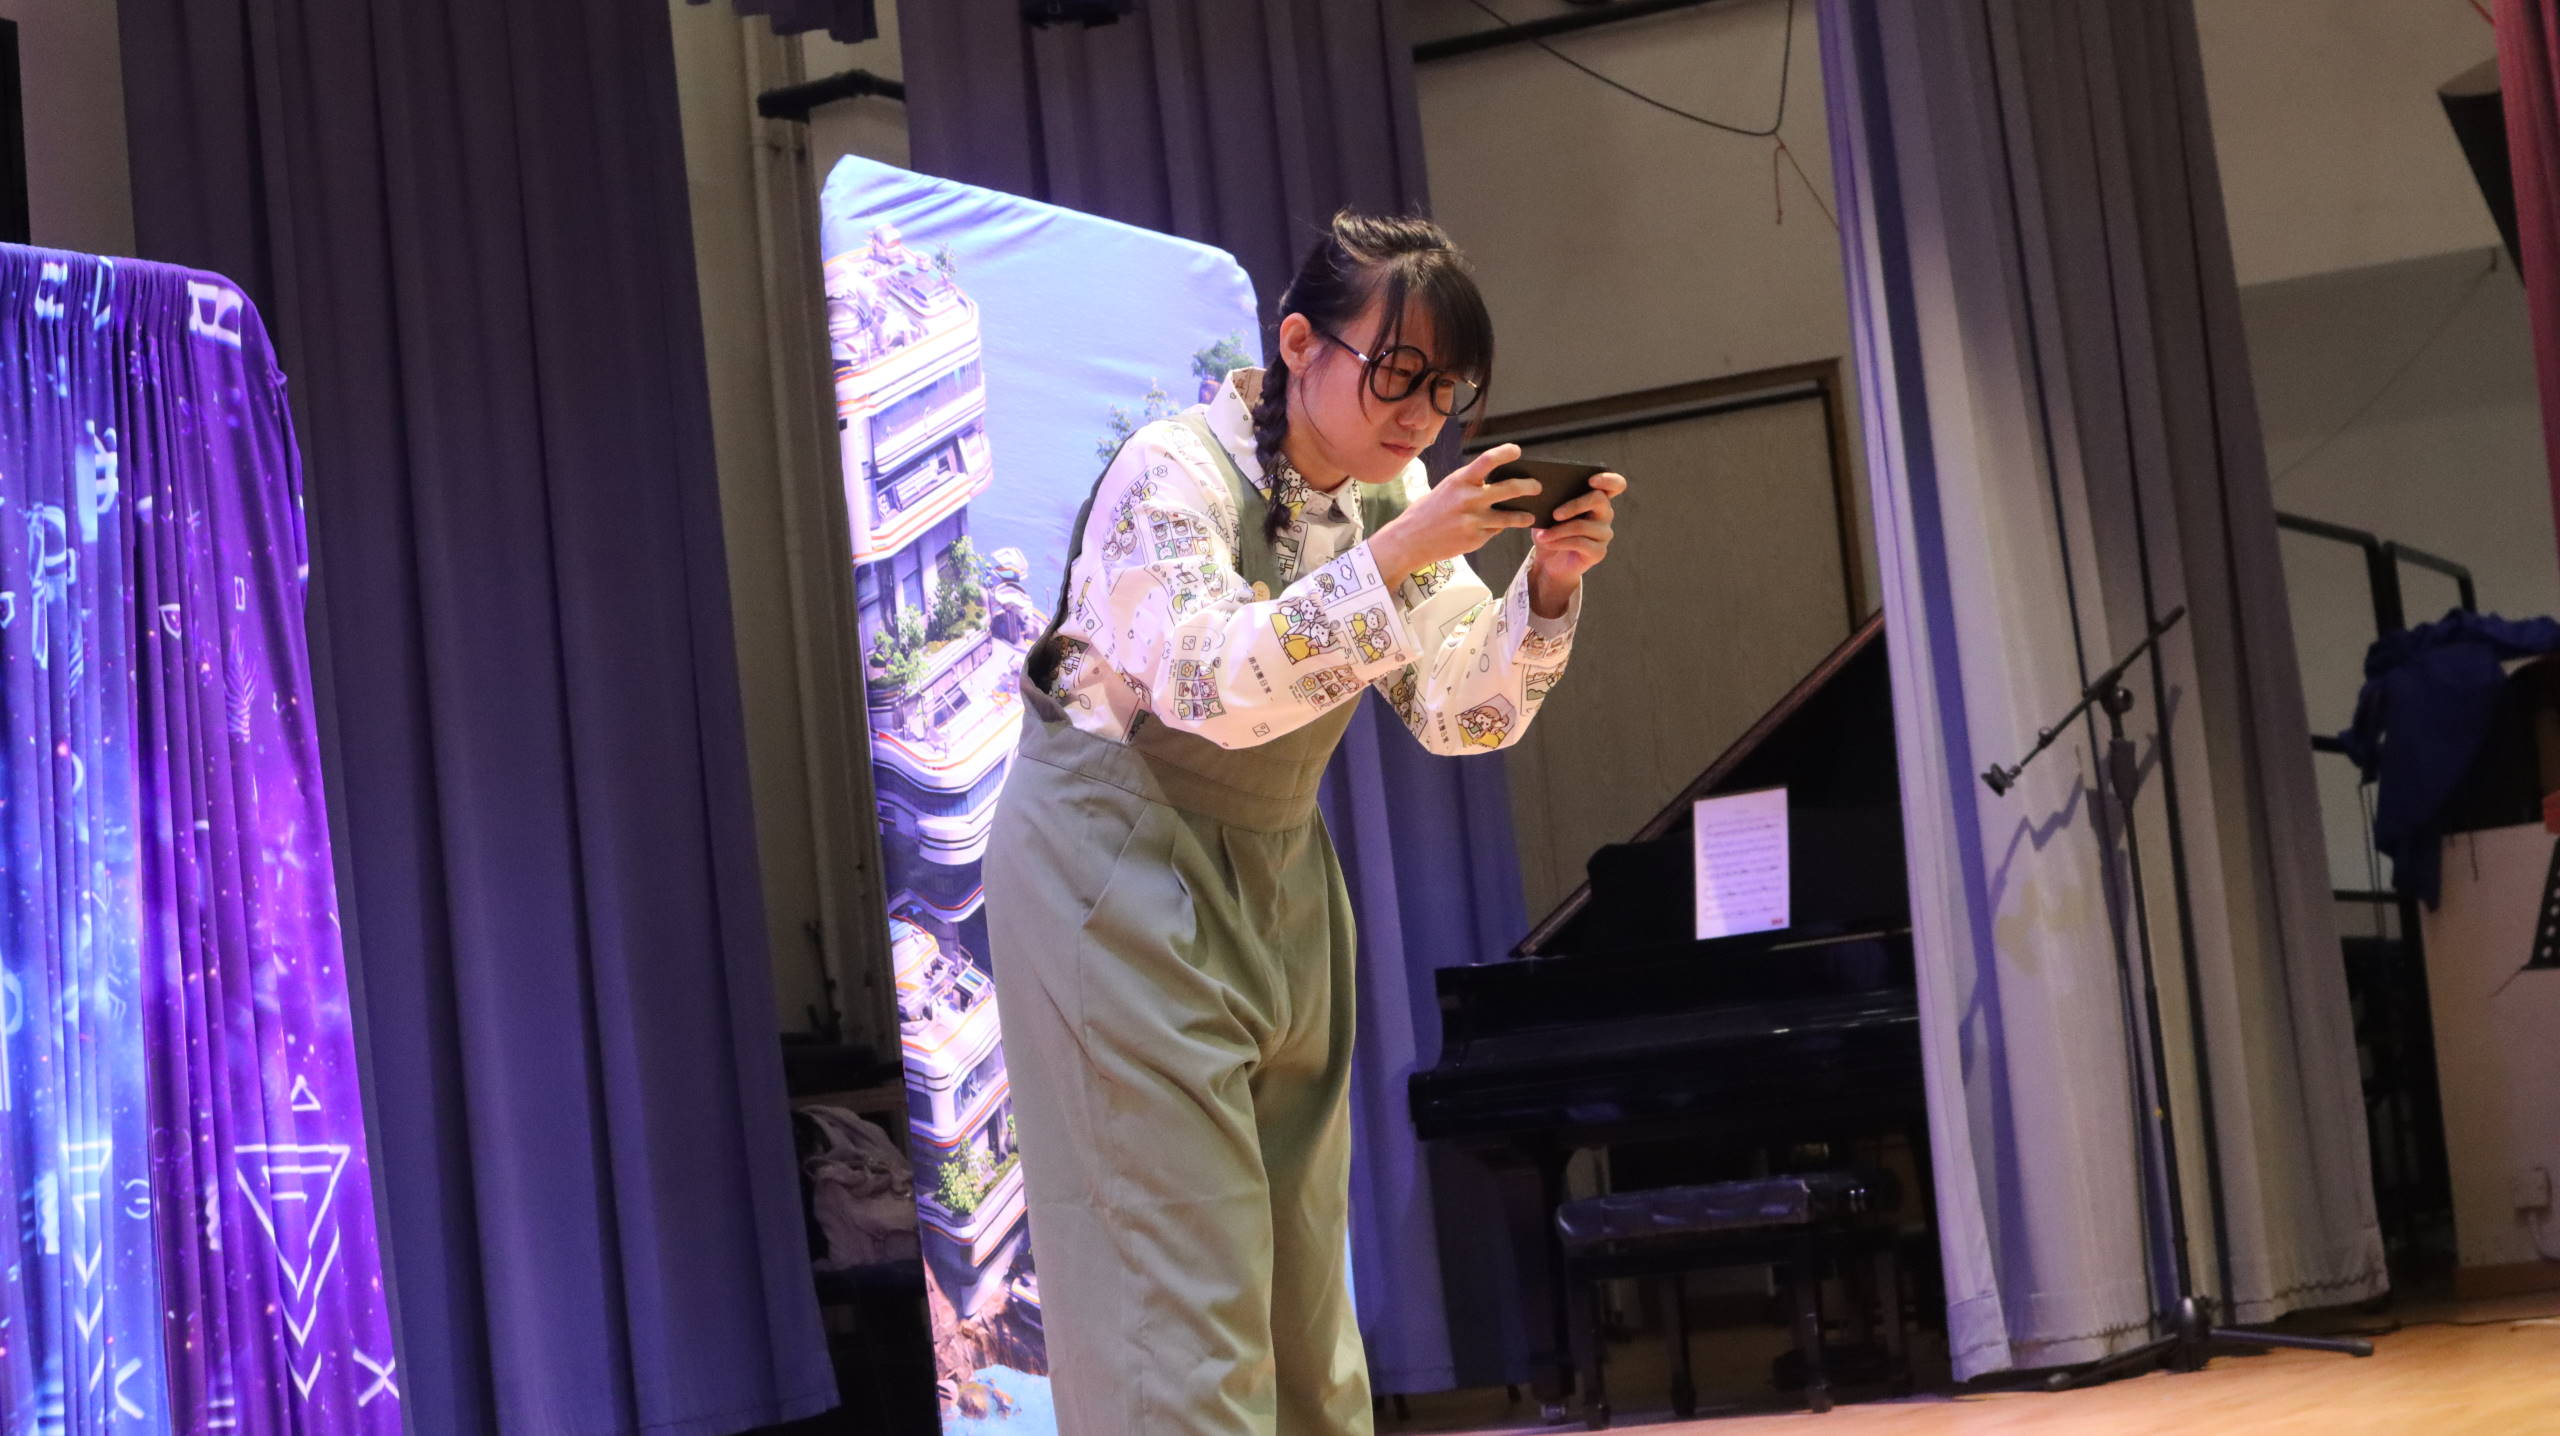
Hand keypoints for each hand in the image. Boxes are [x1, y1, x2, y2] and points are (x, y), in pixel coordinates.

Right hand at [1367, 443, 1540, 588]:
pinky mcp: (1476, 539)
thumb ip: (1470, 487)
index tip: (1517, 450)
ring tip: (1530, 516)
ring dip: (1524, 516)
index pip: (1488, 460)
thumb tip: (1498, 485)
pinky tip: (1491, 529)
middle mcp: (1469, 498)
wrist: (1409, 541)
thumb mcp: (1446, 490)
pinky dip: (1496, 529)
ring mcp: (1474, 520)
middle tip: (1537, 487)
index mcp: (1460, 480)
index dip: (1506, 452)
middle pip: (1511, 488)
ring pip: (1511, 516)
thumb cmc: (1427, 512)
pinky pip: (1495, 531)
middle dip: (1530, 487)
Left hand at [1528, 471, 1624, 614]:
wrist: (1549, 560)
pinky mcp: (1599, 551)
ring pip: (1583, 525)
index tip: (1591, 480)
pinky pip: (1580, 543)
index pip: (1615, 484)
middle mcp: (1605, 514)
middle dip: (1574, 505)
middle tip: (1554, 514)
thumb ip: (1552, 498)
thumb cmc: (1549, 529)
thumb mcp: (1547, 512)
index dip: (1608, 479)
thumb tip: (1545, 490)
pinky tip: (1546, 542)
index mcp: (1597, 498)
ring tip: (1541, 535)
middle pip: (1599, 499)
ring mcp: (1604, 533)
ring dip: (1558, 530)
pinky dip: (1559, 542)